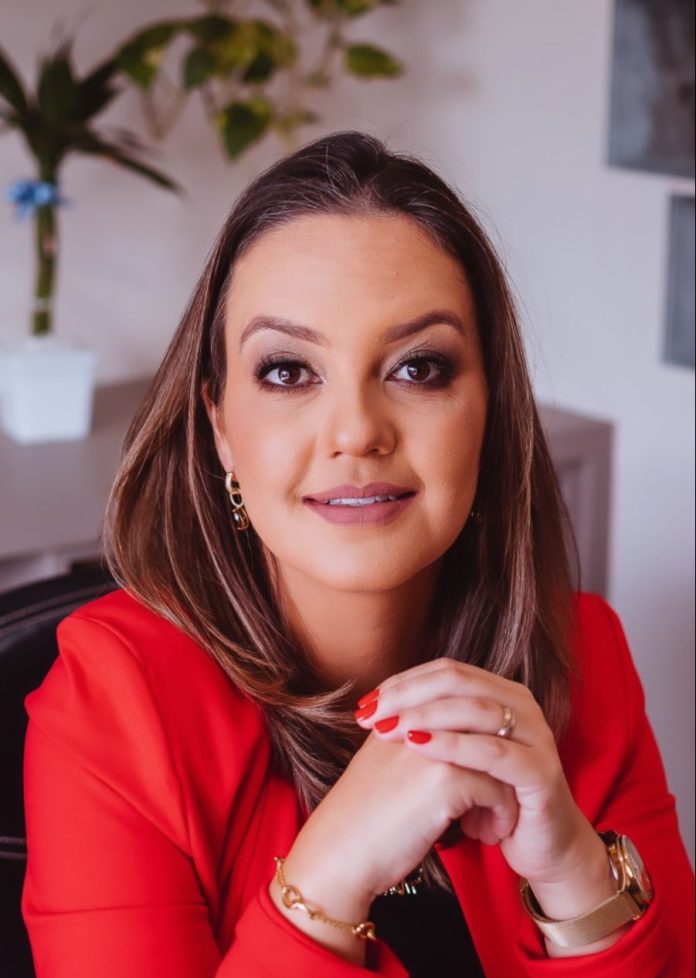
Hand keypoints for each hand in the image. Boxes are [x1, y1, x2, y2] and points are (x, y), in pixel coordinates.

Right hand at [272, 725, 517, 962]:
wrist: (339, 853)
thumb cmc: (361, 817)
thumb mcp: (384, 763)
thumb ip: (412, 741)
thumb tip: (452, 743)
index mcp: (400, 712)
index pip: (457, 702)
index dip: (478, 733)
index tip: (485, 766)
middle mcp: (419, 720)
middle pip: (484, 722)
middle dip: (500, 753)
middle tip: (503, 786)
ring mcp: (434, 747)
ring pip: (498, 756)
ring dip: (506, 788)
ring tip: (499, 816)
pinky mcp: (447, 781)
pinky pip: (498, 790)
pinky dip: (502, 814)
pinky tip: (490, 834)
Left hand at [356, 658, 610, 899]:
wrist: (538, 846)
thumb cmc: (490, 797)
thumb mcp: (456, 755)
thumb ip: (430, 725)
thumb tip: (376, 704)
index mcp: (502, 692)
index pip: (446, 671)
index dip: (404, 682)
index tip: (366, 702)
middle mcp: (522, 705)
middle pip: (458, 681)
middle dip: (409, 694)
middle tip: (372, 713)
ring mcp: (536, 735)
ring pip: (476, 710)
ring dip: (427, 716)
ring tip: (389, 729)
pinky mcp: (541, 771)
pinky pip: (494, 752)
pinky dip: (455, 746)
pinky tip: (421, 749)